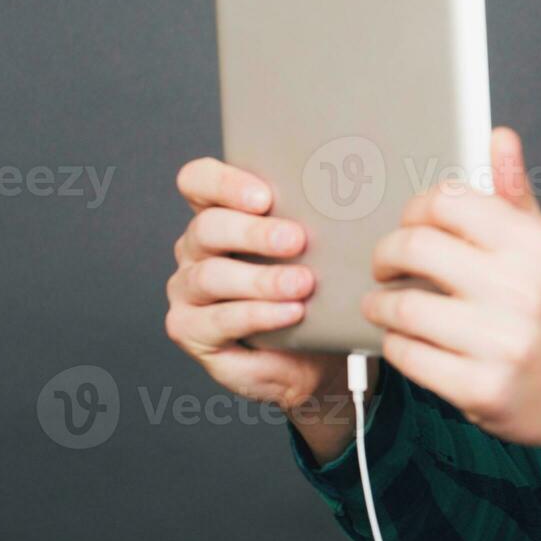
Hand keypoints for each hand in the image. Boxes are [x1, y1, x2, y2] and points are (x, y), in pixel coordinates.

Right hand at [165, 158, 362, 462]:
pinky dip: (259, 315)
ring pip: (212, 276)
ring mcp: (187, 291)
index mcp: (220, 215)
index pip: (199, 181)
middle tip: (297, 240)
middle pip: (208, 228)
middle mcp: (196, 249)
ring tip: (303, 284)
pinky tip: (291, 312)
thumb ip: (316, 223)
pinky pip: (220, 319)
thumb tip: (353, 195)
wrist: (313, 358)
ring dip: (262, 279)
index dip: (224, 183)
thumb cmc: (312, 295)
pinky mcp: (190, 330)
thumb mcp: (317, 254)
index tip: (265, 196)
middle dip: (255, 233)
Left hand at [362, 127, 540, 488]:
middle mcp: (520, 291)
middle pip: (414, 248)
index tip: (411, 225)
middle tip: (385, 264)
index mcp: (536, 246)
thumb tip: (499, 138)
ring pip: (402, 306)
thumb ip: (517, 196)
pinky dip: (396, 343)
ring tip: (385, 304)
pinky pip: (409, 355)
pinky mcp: (480, 388)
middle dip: (386, 254)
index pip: (449, 202)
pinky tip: (405, 338)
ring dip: (381, 303)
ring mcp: (500, 343)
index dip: (416, 210)